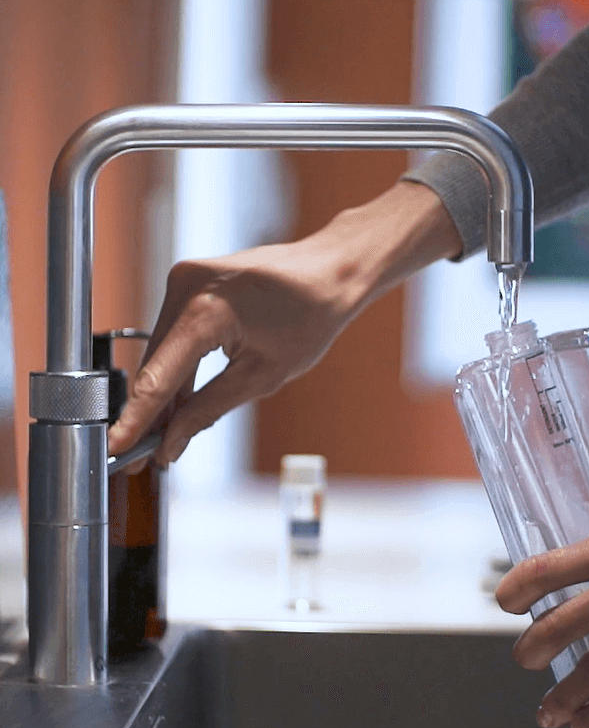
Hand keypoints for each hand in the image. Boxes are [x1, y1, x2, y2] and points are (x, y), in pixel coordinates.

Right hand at [108, 181, 460, 465]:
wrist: (332, 270)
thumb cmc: (311, 317)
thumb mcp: (262, 376)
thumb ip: (208, 410)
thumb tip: (171, 444)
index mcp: (204, 311)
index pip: (158, 379)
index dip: (136, 422)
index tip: (115, 451)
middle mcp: (184, 286)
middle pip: (155, 364)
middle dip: (150, 412)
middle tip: (143, 457)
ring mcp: (184, 277)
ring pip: (162, 349)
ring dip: (164, 389)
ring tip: (164, 436)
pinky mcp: (190, 279)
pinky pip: (173, 331)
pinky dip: (177, 363)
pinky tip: (180, 398)